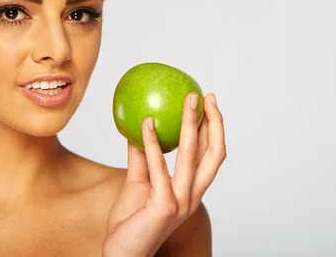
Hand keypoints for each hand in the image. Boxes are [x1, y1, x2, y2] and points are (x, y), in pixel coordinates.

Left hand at [102, 93, 225, 256]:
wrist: (121, 255)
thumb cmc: (130, 223)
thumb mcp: (137, 183)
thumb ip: (141, 158)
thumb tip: (139, 127)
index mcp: (191, 190)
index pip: (211, 155)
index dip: (213, 128)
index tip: (207, 102)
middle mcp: (192, 195)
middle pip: (214, 153)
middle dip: (214, 122)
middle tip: (205, 95)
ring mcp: (181, 202)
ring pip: (193, 156)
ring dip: (191, 124)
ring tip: (186, 100)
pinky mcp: (164, 206)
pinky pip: (158, 167)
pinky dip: (152, 142)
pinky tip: (146, 123)